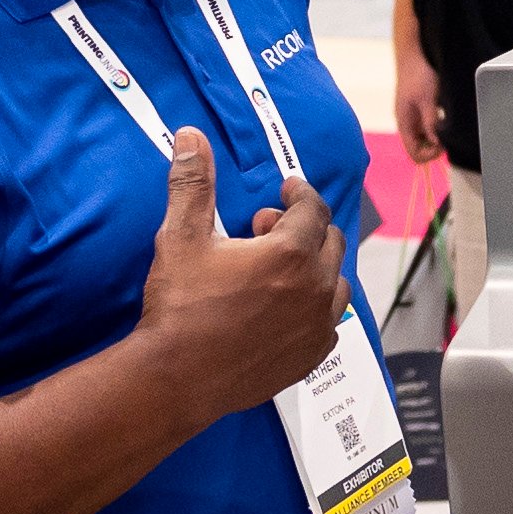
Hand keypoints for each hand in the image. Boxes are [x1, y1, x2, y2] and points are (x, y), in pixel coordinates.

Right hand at [129, 128, 347, 426]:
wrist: (177, 377)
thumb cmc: (180, 306)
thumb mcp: (182, 237)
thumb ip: (193, 183)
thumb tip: (191, 136)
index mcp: (290, 252)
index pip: (312, 208)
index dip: (299, 193)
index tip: (287, 190)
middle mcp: (315, 287)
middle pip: (329, 241)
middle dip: (303, 228)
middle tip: (265, 231)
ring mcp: (318, 326)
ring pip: (336, 282)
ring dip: (314, 267)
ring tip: (278, 270)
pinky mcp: (312, 356)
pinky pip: (329, 321)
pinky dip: (315, 306)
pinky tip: (285, 307)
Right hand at [394, 39, 441, 164]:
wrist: (414, 51)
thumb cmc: (418, 73)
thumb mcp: (427, 100)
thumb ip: (431, 122)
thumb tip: (437, 143)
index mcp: (404, 123)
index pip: (414, 153)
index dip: (429, 155)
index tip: (443, 145)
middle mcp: (408, 122)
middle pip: (420, 147)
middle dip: (435, 146)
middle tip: (449, 136)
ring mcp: (414, 114)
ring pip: (426, 136)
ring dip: (438, 135)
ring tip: (450, 125)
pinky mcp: (422, 106)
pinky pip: (430, 124)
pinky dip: (439, 125)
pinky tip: (448, 115)